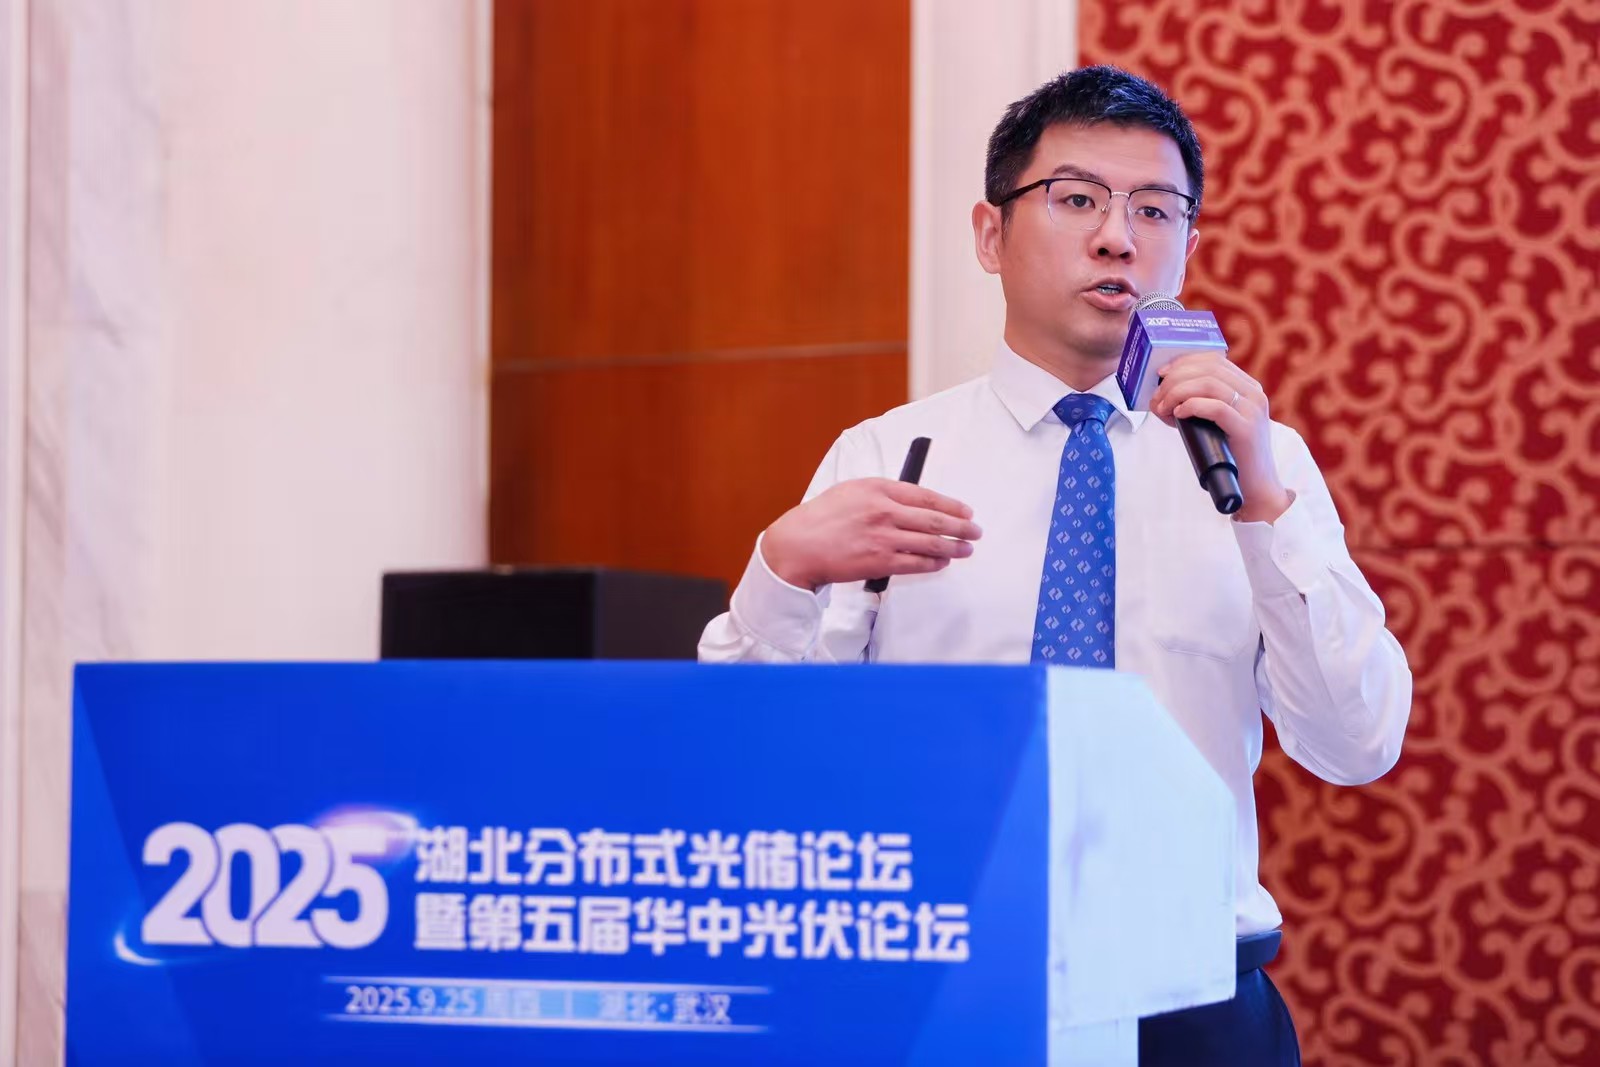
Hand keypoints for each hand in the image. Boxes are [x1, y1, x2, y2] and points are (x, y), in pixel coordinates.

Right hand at [761, 478, 981, 591]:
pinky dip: (933, 563)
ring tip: (967, 549)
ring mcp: (883, 537)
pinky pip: (915, 563)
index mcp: (877, 488)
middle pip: (934, 519)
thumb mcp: (851, 491)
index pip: (925, 496)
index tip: (965, 510)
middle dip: (961, 526)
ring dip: (953, 547)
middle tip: (975, 531)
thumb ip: (881, 494)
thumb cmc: (821, 518)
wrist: (797, 545)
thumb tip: (912, 502)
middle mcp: (883, 511)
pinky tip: (942, 562)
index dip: (951, 504)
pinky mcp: (879, 562)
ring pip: (929, 542)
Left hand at [1151, 353, 1292, 522]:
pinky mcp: (1247, 429)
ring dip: (1177, 392)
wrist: (1256, 487)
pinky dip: (1191, 406)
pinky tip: (1178, 414)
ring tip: (1163, 408)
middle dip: (1175, 379)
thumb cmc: (1230, 455)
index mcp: (1248, 387)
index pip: (1214, 360)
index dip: (1184, 362)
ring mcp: (1252, 410)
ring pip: (1209, 384)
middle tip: (1158, 397)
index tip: (1162, 374)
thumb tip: (1160, 398)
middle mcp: (1254, 393)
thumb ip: (1197, 404)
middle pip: (1208, 369)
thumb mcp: (1215, 422)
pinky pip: (1215, 407)